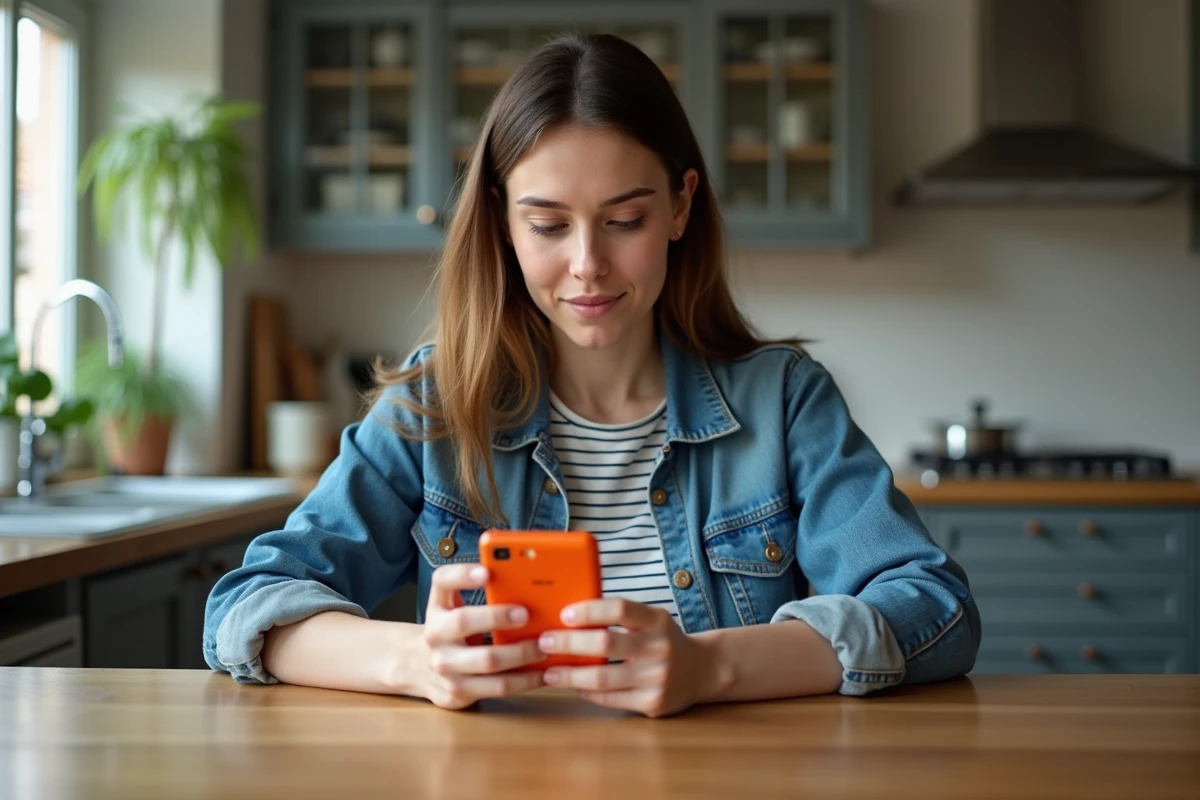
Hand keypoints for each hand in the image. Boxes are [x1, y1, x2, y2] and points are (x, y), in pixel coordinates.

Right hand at [417, 564, 545, 709]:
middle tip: (526, 614)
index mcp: (438, 606)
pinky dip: (524, 680)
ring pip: (486, 660)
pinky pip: (496, 687)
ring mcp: (443, 667)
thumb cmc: (452, 629)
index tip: (486, 571)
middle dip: (497, 617)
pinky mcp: (456, 692)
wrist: (419, 667)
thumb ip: (480, 592)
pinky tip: (542, 673)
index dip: (462, 574)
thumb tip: (526, 581)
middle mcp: (435, 635)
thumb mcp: (455, 606)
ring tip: (544, 647)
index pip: (442, 581)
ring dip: (520, 653)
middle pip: (463, 622)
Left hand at [537, 599, 720, 717]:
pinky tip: (573, 685)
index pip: (620, 608)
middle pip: (606, 643)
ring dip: (569, 674)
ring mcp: (657, 678)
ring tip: (549, 671)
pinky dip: (587, 691)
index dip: (590, 610)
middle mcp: (660, 648)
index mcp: (658, 620)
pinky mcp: (653, 704)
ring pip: (602, 678)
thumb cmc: (664, 640)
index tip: (564, 614)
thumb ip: (620, 616)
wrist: (702, 670)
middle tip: (544, 642)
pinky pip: (610, 698)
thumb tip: (568, 616)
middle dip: (569, 643)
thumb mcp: (652, 619)